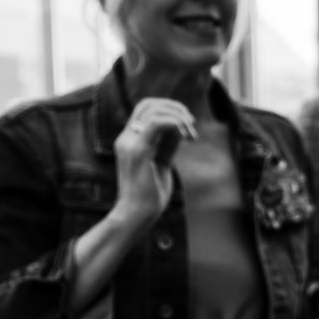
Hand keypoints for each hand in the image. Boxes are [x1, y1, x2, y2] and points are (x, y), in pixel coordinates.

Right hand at [113, 97, 197, 221]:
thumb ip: (168, 144)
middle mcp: (126, 138)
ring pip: (153, 110)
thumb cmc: (151, 194)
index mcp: (129, 140)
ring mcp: (129, 143)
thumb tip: (181, 127)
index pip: (145, 109)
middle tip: (192, 124)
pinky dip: (175, 123)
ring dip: (178, 117)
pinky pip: (157, 123)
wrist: (137, 214)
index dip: (169, 108)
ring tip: (191, 134)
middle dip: (175, 108)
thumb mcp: (162, 162)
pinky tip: (186, 137)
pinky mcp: (138, 151)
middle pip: (148, 104)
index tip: (188, 124)